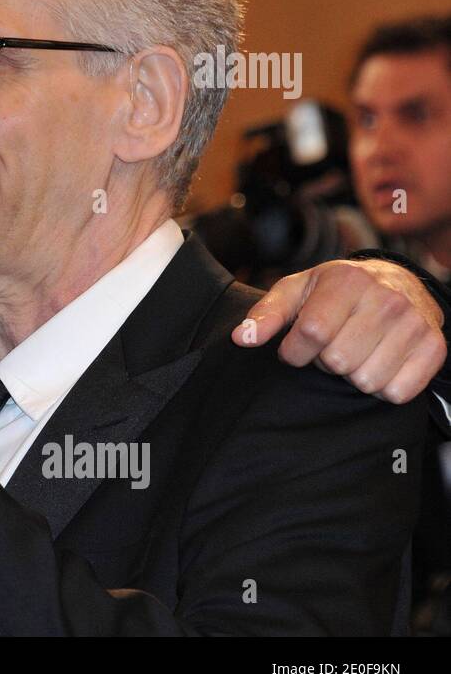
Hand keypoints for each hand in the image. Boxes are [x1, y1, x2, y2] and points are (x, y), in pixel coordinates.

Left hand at [232, 258, 445, 402]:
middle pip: (338, 361)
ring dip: (352, 374)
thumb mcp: (296, 291)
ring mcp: (414, 324)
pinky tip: (377, 363)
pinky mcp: (434, 348)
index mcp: (348, 281)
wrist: (396, 283)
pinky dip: (382, 387)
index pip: (312, 333)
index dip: (295, 351)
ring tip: (354, 351)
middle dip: (325, 361)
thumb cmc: (335, 291)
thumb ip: (266, 314)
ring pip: (366, 380)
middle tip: (331, 345)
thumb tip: (242, 339)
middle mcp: (386, 299)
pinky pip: (397, 392)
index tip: (295, 348)